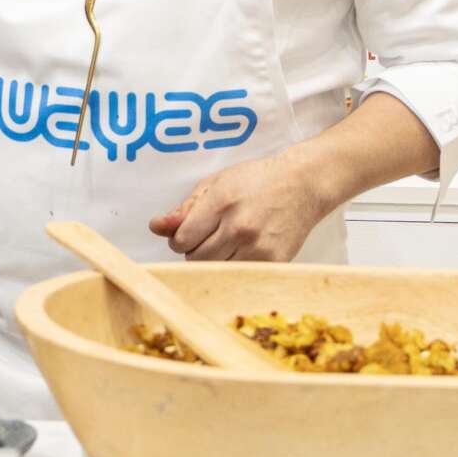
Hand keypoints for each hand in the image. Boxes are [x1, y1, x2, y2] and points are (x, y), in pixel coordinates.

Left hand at [151, 149, 328, 262]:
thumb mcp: (214, 184)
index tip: (186, 234)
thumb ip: (183, 209)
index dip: (178, 239)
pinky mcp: (274, 262)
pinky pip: (240, 275)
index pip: (182, 240)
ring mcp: (258, 247)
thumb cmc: (255, 180)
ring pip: (216, 270)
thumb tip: (155, 228)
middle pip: (196, 258)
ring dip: (213, 261)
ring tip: (225, 242)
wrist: (302, 184)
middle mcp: (239, 228)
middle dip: (194, 250)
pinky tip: (241, 251)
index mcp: (220, 204)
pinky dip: (234, 267)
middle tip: (207, 236)